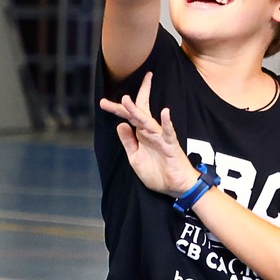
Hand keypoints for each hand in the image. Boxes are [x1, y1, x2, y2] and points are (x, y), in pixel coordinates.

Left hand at [97, 74, 202, 196]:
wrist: (176, 186)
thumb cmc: (158, 172)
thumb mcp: (135, 157)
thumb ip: (128, 141)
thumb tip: (120, 124)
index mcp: (142, 134)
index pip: (128, 117)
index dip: (117, 109)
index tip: (103, 102)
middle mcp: (150, 132)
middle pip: (138, 113)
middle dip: (128, 103)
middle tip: (118, 94)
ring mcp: (161, 137)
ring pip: (147, 121)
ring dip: (137, 111)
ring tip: (126, 101)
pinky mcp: (171, 145)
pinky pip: (168, 133)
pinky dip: (167, 123)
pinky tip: (165, 113)